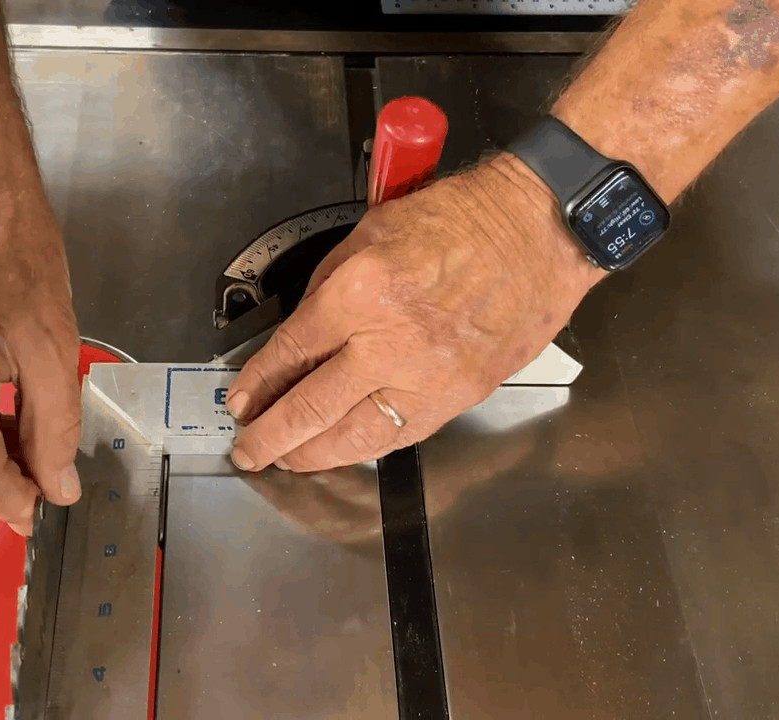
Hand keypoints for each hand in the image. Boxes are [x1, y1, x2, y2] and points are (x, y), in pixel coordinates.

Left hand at [226, 154, 605, 472]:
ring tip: (288, 459)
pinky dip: (364, 448)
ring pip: (356, 435)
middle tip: (248, 451)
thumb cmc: (462, 219)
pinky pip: (401, 434)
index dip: (258, 385)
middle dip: (270, 437)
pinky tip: (342, 449)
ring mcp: (428, 376)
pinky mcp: (459, 396)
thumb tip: (302, 337)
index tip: (240, 402)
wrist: (539, 230)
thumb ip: (329, 287)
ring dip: (313, 454)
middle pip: (312, 407)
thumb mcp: (372, 232)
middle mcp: (390, 343)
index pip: (291, 353)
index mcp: (361, 294)